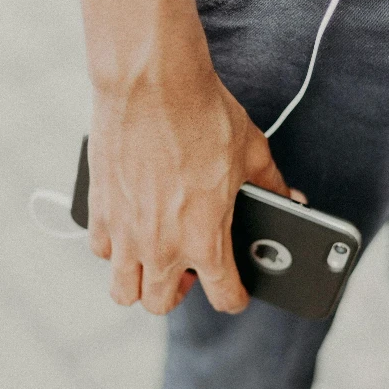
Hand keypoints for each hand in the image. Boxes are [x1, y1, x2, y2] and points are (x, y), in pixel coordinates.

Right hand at [87, 65, 303, 315]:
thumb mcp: (251, 152)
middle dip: (177, 294)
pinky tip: (128, 225)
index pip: (224, 296)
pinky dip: (113, 247)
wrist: (152, 84)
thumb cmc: (202, 115)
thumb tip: (289, 197)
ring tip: (150, 257)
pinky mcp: (99, 210)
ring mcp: (125, 232)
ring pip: (122, 290)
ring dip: (138, 282)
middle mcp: (161, 247)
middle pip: (160, 304)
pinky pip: (100, 249)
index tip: (234, 293)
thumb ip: (271, 185)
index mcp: (205, 240)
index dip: (235, 298)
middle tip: (186, 270)